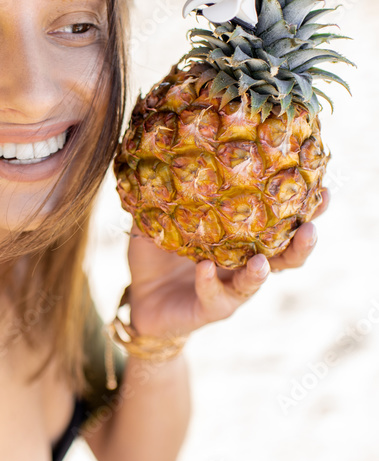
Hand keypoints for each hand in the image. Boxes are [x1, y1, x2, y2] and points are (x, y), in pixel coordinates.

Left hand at [125, 188, 329, 337]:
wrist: (139, 296)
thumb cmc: (159, 252)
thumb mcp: (163, 215)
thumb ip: (172, 190)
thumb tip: (170, 151)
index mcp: (243, 238)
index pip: (282, 222)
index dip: (306, 210)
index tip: (322, 190)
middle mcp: (245, 263)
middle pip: (286, 257)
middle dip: (302, 245)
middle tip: (310, 229)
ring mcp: (231, 289)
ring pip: (257, 282)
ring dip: (262, 272)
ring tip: (262, 262)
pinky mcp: (212, 309)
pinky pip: (216, 297)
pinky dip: (210, 282)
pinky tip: (204, 268)